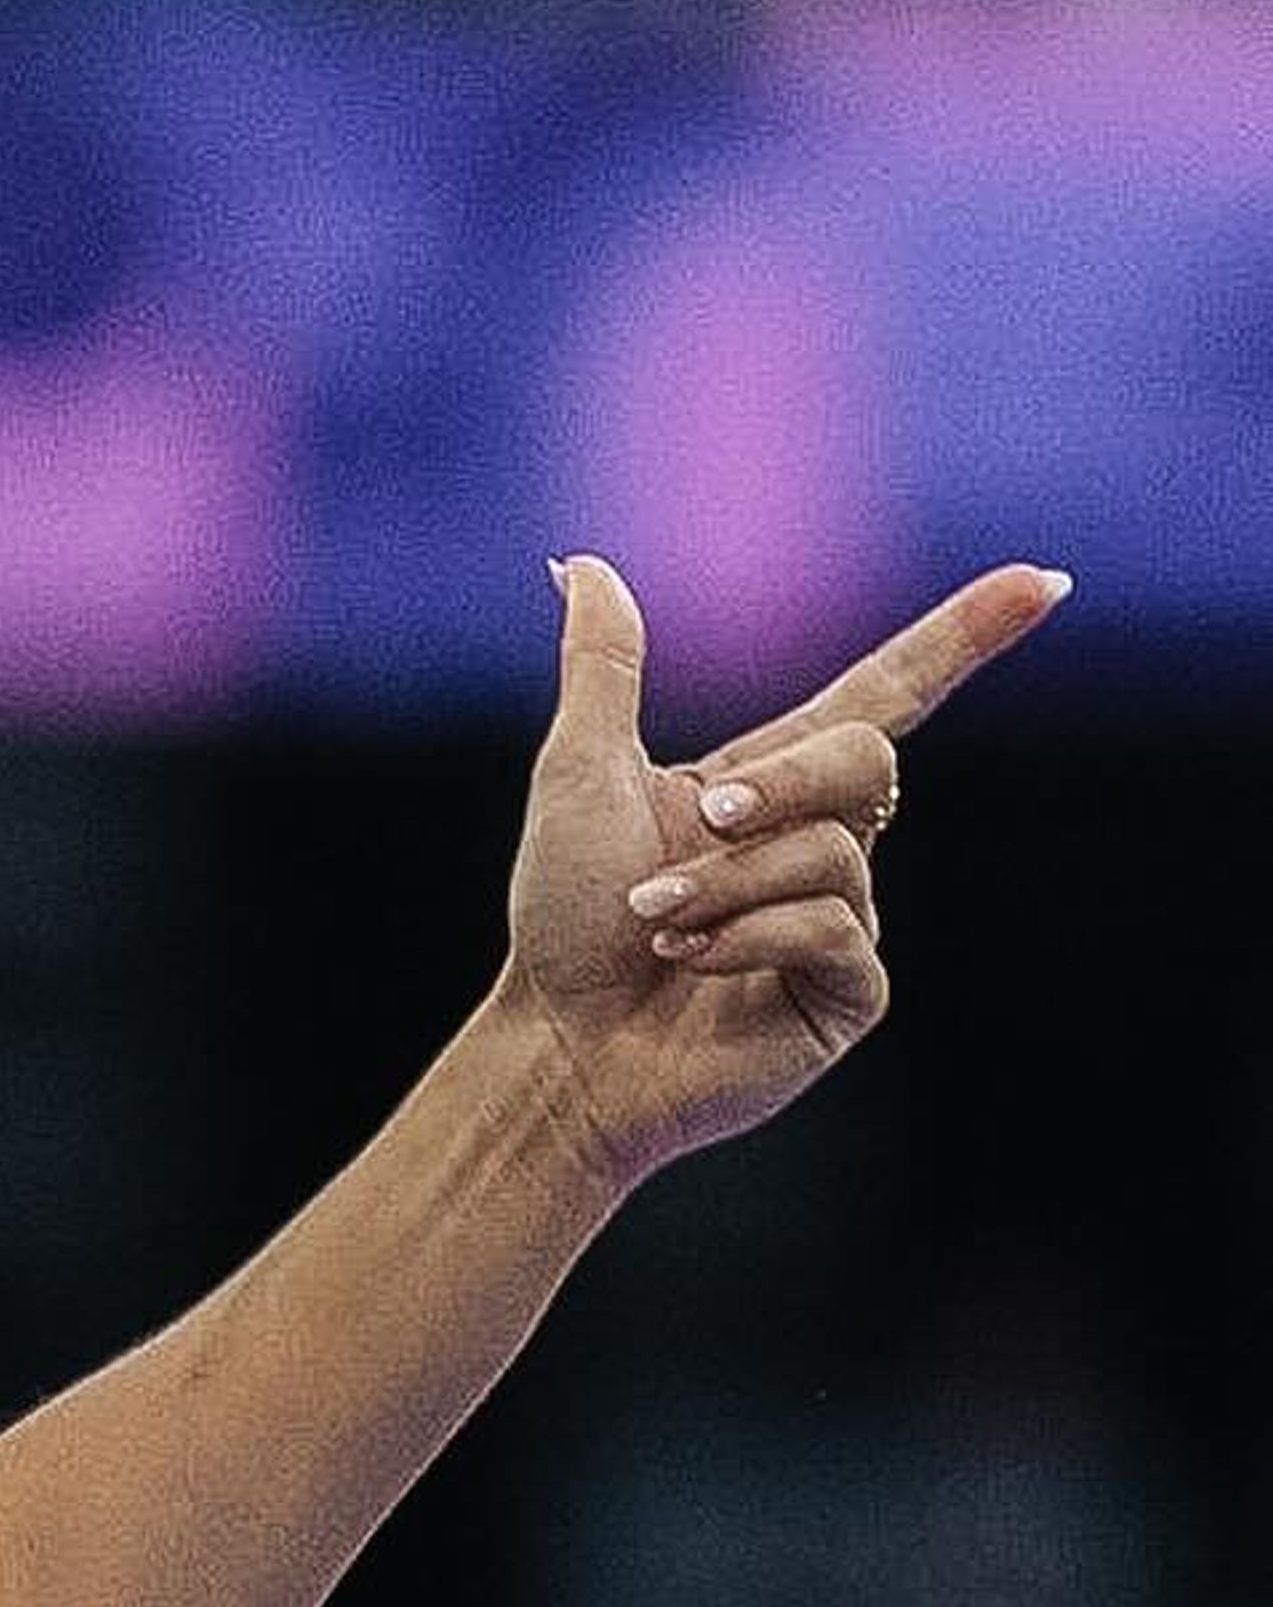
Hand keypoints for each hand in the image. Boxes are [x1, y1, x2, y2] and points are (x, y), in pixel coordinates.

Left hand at [498, 548, 1066, 1191]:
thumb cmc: (564, 920)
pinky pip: (832, 929)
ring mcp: (844, 919)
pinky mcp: (848, 993)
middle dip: (780, 785)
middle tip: (705, 817)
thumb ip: (603, 669)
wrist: (561, 1043)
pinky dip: (745, 938)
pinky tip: (691, 962)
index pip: (891, 692)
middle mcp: (824, 844)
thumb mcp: (579, 773)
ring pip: (831, 854)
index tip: (1046, 580)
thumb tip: (579, 563)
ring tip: (657, 923)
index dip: (966, 637)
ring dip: (725, 882)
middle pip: (867, 758)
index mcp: (773, 782)